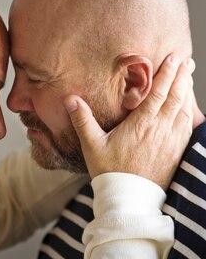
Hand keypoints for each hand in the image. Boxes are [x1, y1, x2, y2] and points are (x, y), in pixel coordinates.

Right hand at [65, 55, 194, 189]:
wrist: (129, 201)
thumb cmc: (109, 172)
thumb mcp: (92, 145)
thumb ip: (83, 120)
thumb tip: (70, 99)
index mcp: (142, 124)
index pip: (158, 92)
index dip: (166, 73)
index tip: (173, 58)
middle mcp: (161, 129)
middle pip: (176, 96)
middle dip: (181, 76)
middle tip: (185, 61)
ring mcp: (172, 141)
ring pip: (184, 109)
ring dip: (187, 91)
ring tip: (188, 77)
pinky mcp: (177, 152)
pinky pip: (187, 126)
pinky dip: (189, 111)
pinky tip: (188, 107)